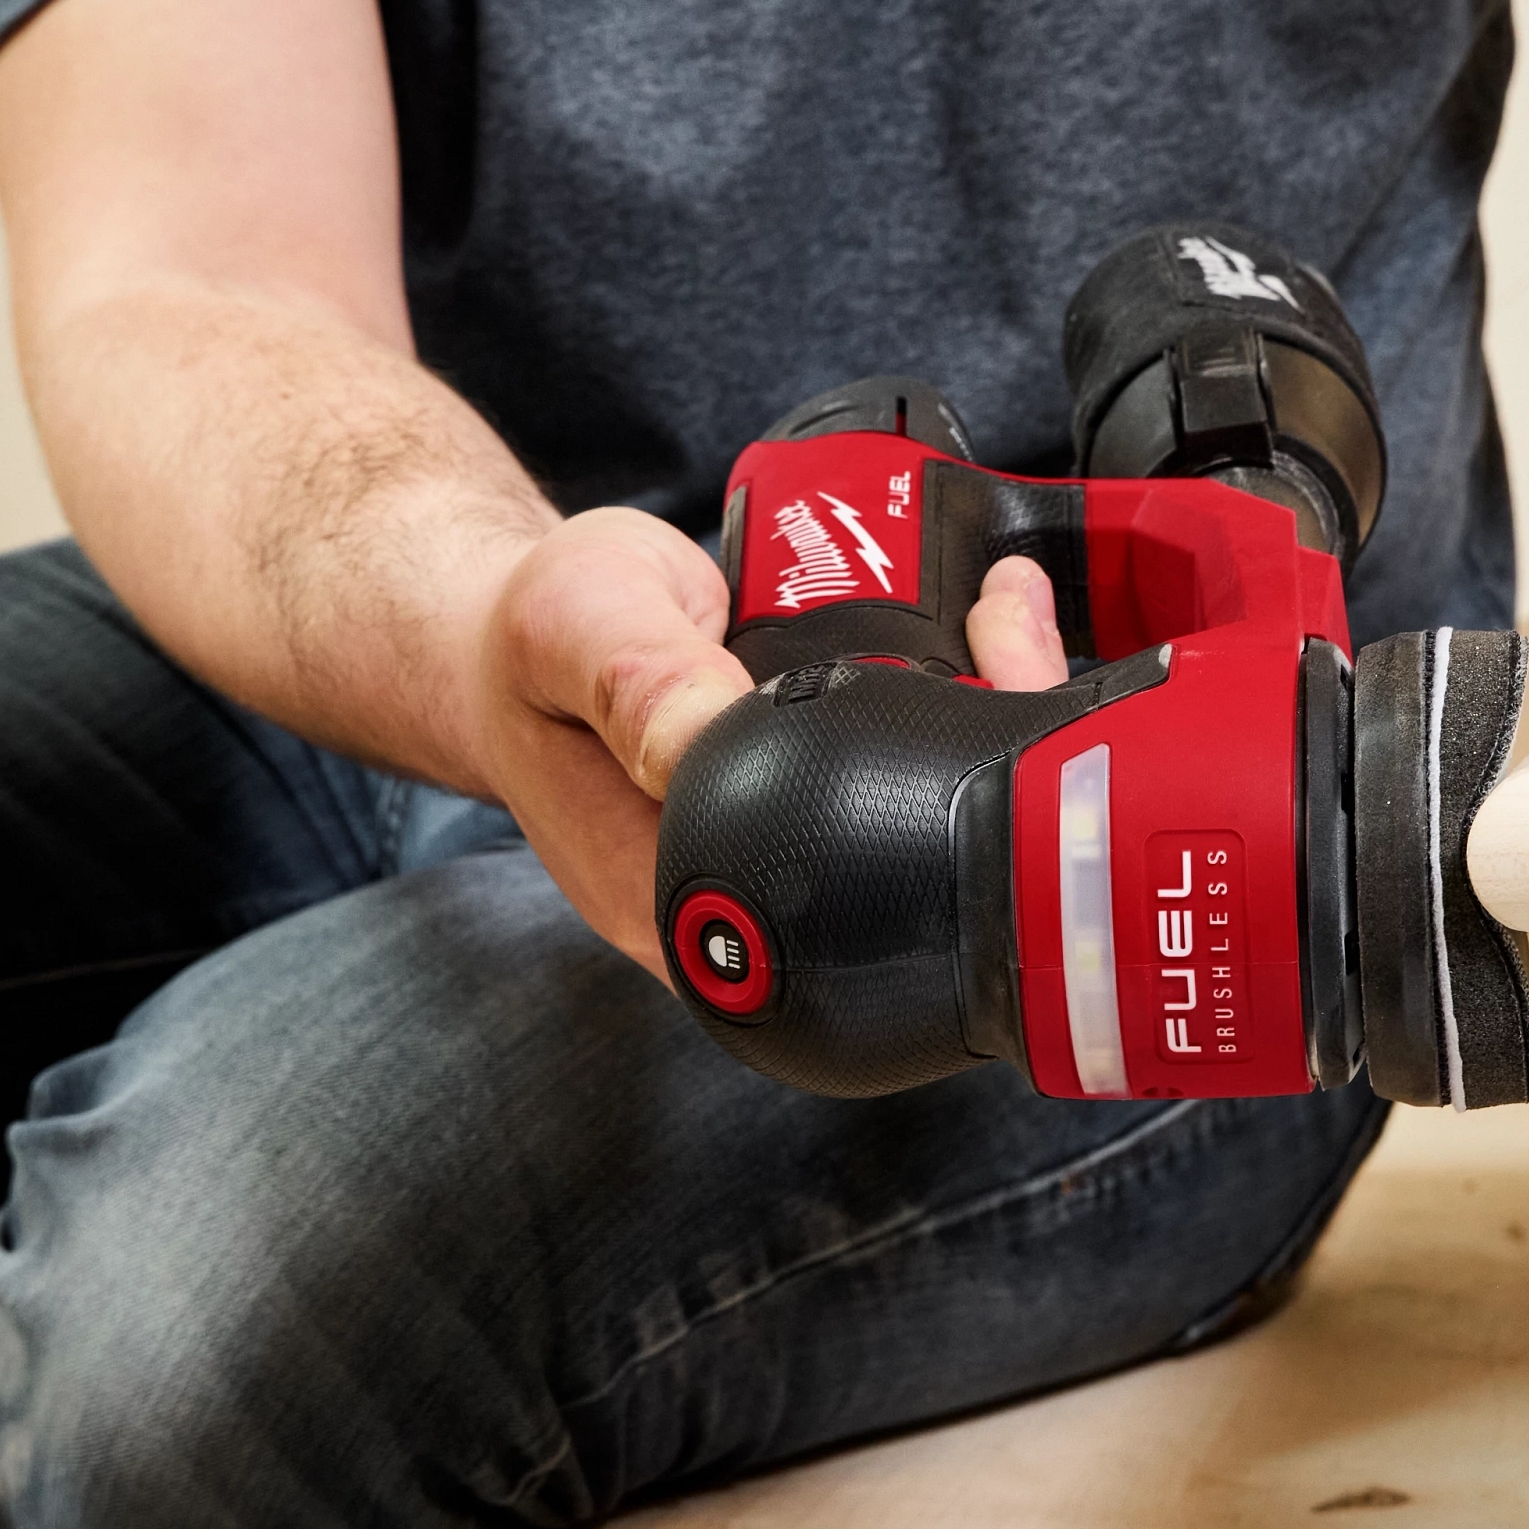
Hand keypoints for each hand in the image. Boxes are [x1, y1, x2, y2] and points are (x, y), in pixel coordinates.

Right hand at [474, 525, 1075, 970]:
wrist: (519, 645)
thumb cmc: (530, 647)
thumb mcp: (570, 630)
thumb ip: (635, 680)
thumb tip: (708, 737)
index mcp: (680, 900)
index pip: (846, 908)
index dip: (932, 822)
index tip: (981, 693)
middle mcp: (750, 900)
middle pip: (916, 874)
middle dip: (989, 755)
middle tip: (1009, 636)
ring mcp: (791, 854)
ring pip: (931, 820)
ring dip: (992, 719)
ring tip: (1006, 619)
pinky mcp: (818, 802)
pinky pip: (911, 772)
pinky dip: (965, 700)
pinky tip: (983, 626)